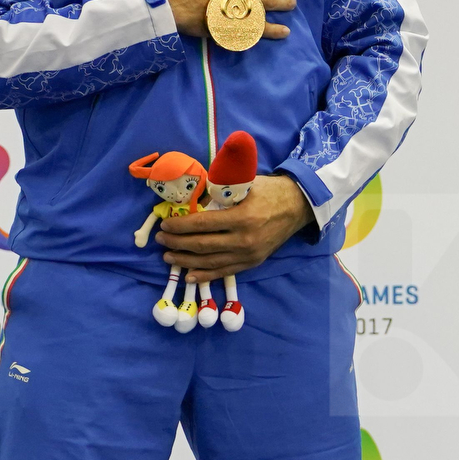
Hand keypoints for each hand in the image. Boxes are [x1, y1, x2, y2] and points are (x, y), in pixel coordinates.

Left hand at [157, 174, 311, 280]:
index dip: (180, 226)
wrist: (297, 206)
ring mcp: (248, 254)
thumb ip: (219, 191)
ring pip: (210, 262)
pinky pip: (224, 272)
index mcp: (241, 217)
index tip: (165, 225)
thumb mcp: (244, 183)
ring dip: (185, 260)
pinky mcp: (252, 263)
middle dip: (177, 243)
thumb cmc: (268, 190)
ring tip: (168, 256)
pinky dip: (205, 275)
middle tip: (161, 239)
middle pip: (202, 245)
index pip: (202, 224)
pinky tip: (189, 275)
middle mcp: (244, 240)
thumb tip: (192, 200)